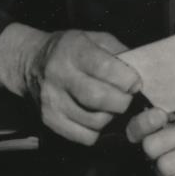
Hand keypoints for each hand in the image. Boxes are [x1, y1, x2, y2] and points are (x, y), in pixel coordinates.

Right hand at [24, 30, 140, 145]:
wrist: (30, 62)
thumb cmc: (72, 50)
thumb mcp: (95, 39)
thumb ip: (119, 52)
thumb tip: (144, 72)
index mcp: (73, 50)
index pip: (105, 68)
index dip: (127, 79)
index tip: (135, 82)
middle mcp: (59, 75)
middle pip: (99, 98)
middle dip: (122, 101)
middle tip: (126, 97)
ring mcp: (51, 101)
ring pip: (94, 121)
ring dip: (111, 116)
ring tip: (110, 105)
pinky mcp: (49, 120)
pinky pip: (84, 136)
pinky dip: (97, 130)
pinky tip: (96, 116)